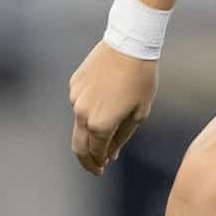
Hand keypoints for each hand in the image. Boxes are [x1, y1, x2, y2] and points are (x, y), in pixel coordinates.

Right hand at [70, 41, 157, 175]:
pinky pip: (79, 103)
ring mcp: (75, 97)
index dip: (98, 164)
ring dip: (90, 131)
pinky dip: (89, 110)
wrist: (129, 45)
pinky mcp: (74, 84)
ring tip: (106, 129)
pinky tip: (105, 101)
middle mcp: (82, 113)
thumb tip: (110, 155)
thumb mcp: (139, 113)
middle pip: (78, 145)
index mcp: (100, 125)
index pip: (96, 153)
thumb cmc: (141, 80)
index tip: (102, 170)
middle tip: (95, 167)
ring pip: (79, 123)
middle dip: (86, 159)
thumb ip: (122, 137)